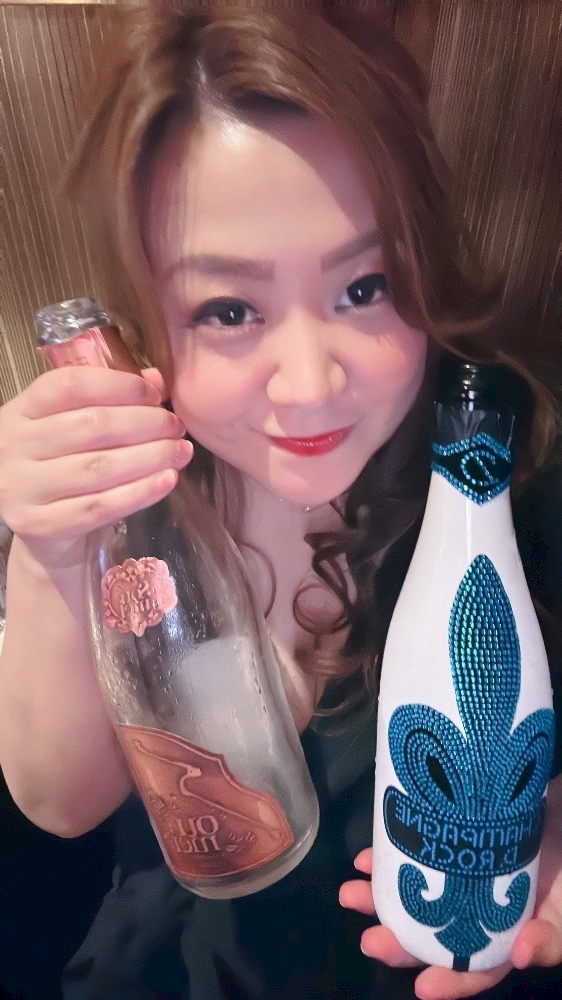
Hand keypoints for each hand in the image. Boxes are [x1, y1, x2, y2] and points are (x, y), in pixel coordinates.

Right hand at [0, 366, 191, 566]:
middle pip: (90, 425)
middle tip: (175, 426)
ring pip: (99, 467)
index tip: (155, 395)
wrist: (44, 533)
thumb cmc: (64, 470)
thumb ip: (112, 400)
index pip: (70, 385)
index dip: (119, 385)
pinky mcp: (41, 525)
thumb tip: (156, 379)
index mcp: (22, 410)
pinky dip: (141, 492)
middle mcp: (14, 445)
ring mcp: (22, 487)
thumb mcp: (76, 428)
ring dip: (150, 457)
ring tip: (179, 452)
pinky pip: (101, 506)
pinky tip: (167, 480)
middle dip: (145, 423)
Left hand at [339, 773, 561, 999]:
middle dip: (400, 939)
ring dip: (382, 897)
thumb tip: (521, 955)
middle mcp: (479, 910)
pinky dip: (389, 856)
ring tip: (350, 894)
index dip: (452, 981)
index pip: (480, 967)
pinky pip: (416, 853)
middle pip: (437, 934)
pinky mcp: (450, 842)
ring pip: (418, 894)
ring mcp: (461, 876)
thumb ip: (551, 934)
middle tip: (370, 940)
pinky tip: (366, 858)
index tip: (422, 988)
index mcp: (508, 933)